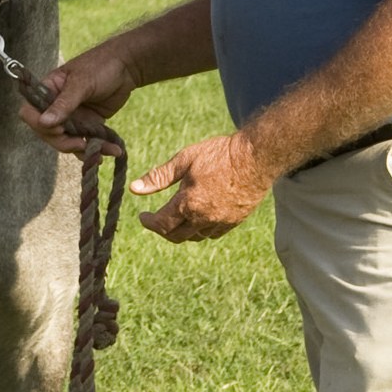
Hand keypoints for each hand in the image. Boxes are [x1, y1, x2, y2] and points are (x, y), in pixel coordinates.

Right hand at [21, 46, 137, 152]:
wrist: (128, 66)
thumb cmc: (101, 65)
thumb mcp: (81, 83)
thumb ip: (63, 103)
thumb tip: (44, 122)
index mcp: (48, 90)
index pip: (30, 112)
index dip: (39, 125)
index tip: (59, 129)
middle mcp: (56, 106)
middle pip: (47, 133)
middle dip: (63, 142)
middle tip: (81, 143)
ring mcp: (72, 117)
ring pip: (67, 141)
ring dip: (82, 149)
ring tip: (100, 152)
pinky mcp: (88, 124)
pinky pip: (87, 141)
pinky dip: (97, 149)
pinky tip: (111, 150)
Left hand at [131, 132, 274, 241]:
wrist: (256, 156)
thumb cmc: (219, 154)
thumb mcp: (184, 160)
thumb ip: (158, 177)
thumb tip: (135, 189)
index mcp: (189, 203)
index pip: (161, 224)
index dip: (148, 222)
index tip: (143, 216)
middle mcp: (204, 217)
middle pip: (176, 236)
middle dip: (162, 230)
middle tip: (156, 219)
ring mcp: (222, 221)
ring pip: (195, 237)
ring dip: (182, 231)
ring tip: (176, 218)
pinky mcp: (235, 221)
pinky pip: (212, 234)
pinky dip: (201, 231)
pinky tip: (197, 219)